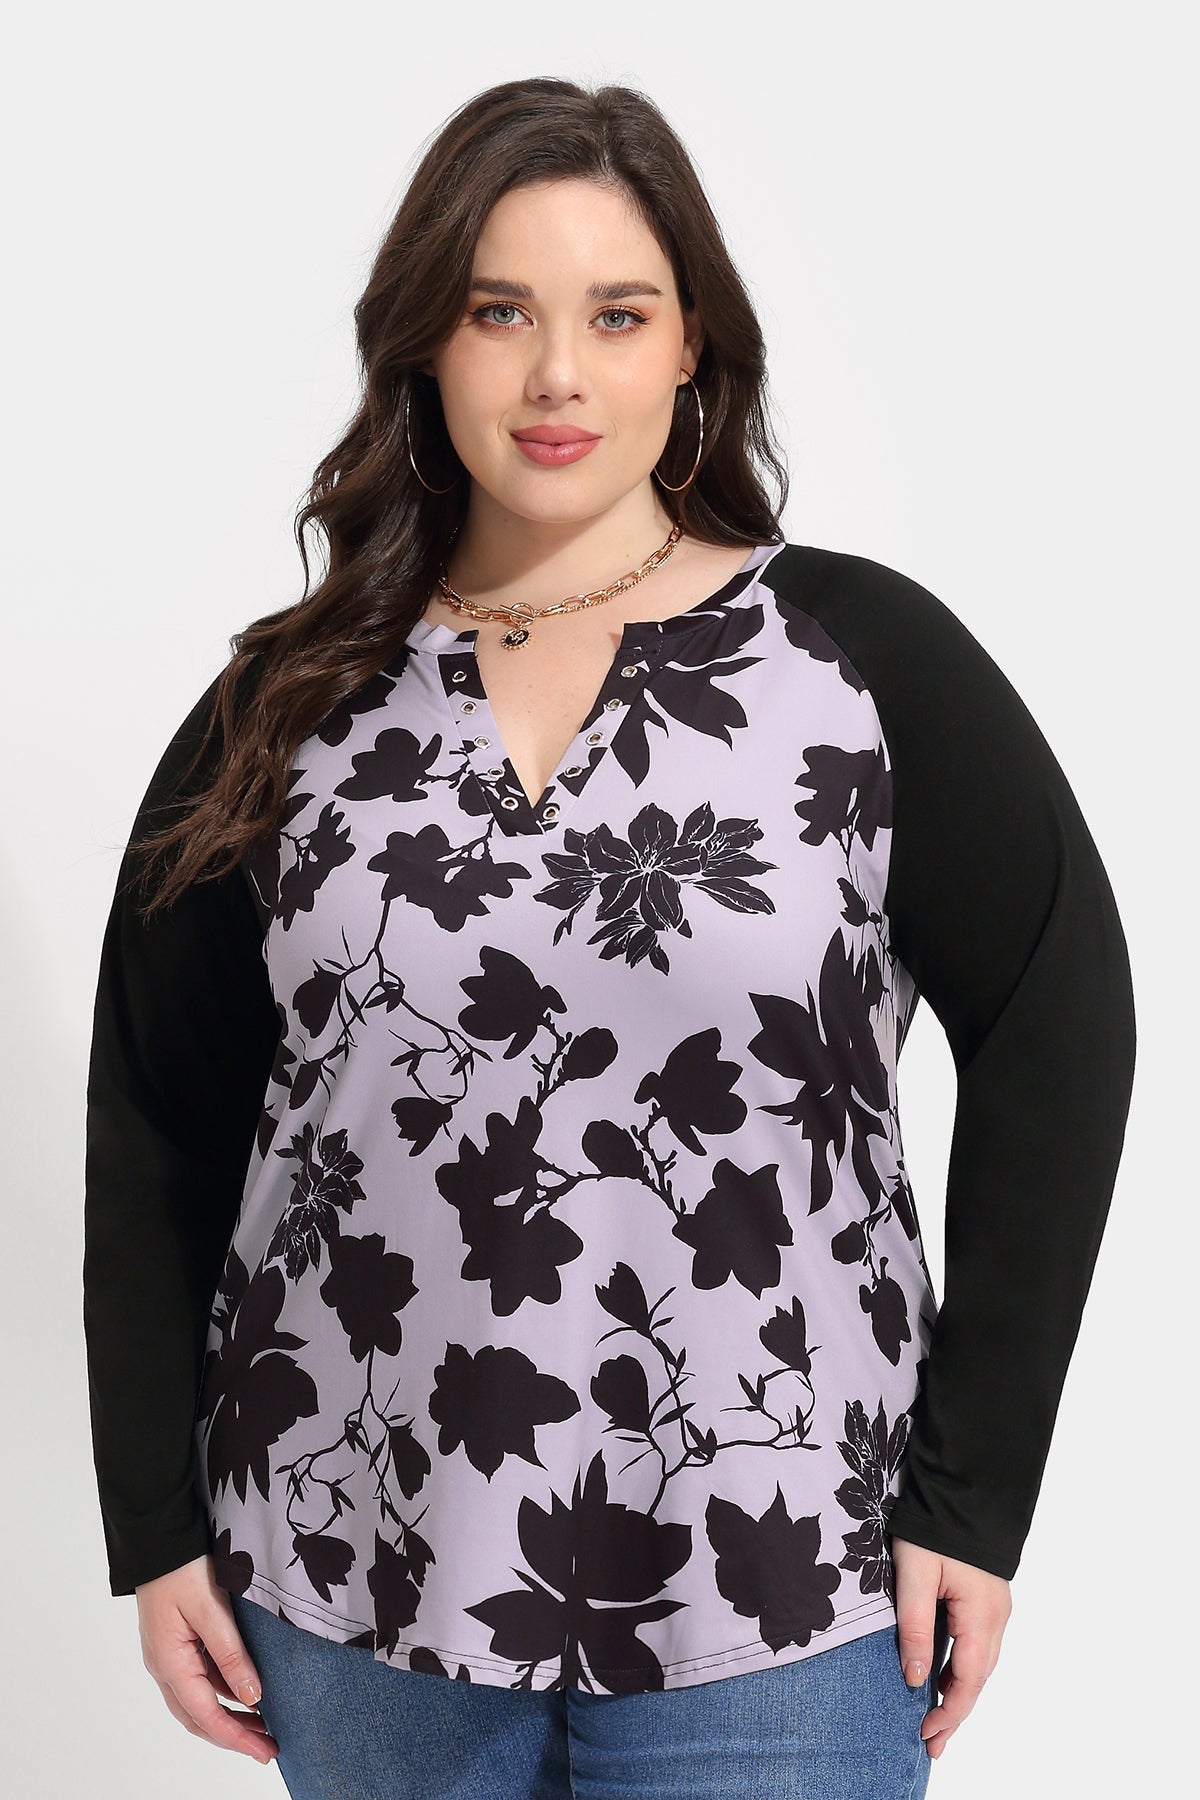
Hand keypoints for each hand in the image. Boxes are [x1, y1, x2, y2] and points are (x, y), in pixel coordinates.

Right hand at [135, 1554, 278, 1766]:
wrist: (158, 1538)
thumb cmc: (181, 1568)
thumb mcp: (211, 1608)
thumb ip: (231, 1653)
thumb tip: (252, 1697)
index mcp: (170, 1663)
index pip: (206, 1716)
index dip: (236, 1738)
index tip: (265, 1751)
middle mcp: (164, 1666)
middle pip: (199, 1717)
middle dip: (233, 1736)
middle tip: (268, 1748)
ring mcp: (168, 1655)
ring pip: (198, 1701)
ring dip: (228, 1716)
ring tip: (263, 1726)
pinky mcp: (175, 1642)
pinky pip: (198, 1679)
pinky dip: (221, 1693)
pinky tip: (243, 1691)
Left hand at [890, 1535, 1011, 1759]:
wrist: (963, 1487)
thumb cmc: (935, 1527)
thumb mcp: (915, 1574)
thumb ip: (915, 1627)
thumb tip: (915, 1680)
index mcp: (981, 1615)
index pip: (968, 1681)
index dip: (950, 1713)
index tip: (928, 1736)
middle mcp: (996, 1617)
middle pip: (978, 1678)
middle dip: (955, 1712)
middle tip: (931, 1741)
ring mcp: (996, 1607)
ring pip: (981, 1663)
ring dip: (959, 1691)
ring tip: (936, 1717)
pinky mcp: (988, 1598)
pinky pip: (979, 1644)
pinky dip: (963, 1667)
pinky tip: (944, 1675)